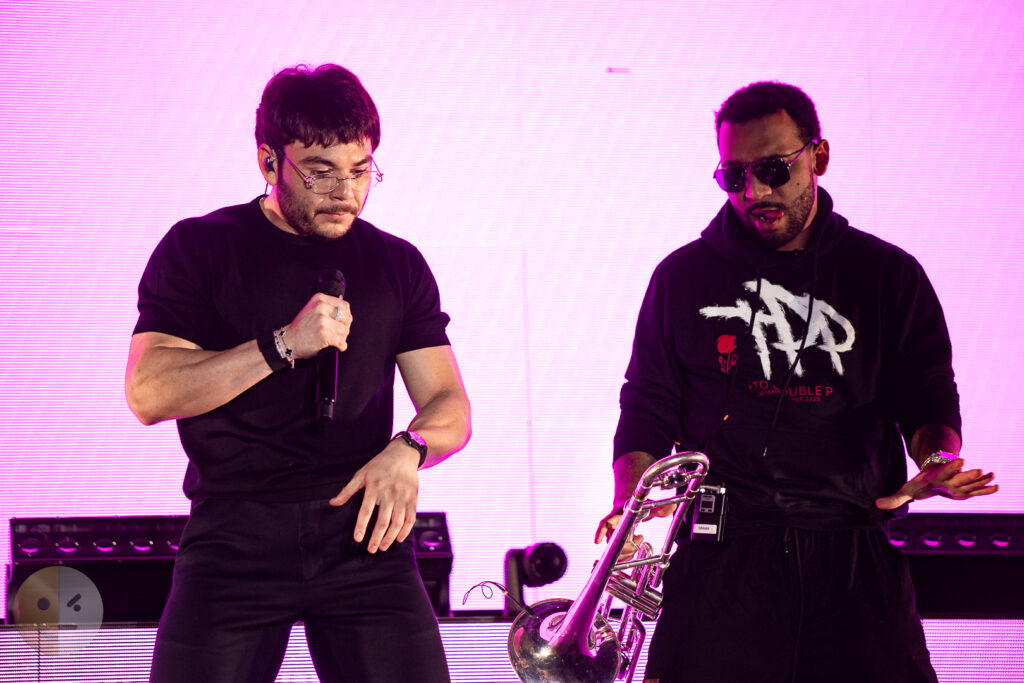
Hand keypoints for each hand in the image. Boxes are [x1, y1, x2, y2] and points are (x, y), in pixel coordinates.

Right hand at [281, 293, 351, 358]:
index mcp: (320, 299)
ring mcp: (323, 320)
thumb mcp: (313, 310)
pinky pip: (341, 341)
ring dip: (341, 338)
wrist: (288, 341)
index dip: (346, 317)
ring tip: (332, 340)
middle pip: (347, 318)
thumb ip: (329, 309)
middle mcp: (321, 307)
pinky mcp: (324, 333)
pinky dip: (340, 346)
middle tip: (336, 334)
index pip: (345, 306)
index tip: (341, 324)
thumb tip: (349, 317)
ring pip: (345, 331)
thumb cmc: (301, 328)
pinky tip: (333, 346)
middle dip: (344, 328)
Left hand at [329, 439, 419, 552]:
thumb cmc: (379, 465)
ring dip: (390, 537)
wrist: (403, 454)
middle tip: (371, 550)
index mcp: (374, 487)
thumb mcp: (361, 474)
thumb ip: (347, 490)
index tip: (358, 538)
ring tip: (382, 547)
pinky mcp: (413, 498)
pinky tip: (398, 538)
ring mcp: (403, 497)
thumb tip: (332, 503)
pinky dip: (406, 530)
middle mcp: (389, 493)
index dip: (361, 525)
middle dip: (377, 538)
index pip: (366, 510)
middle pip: (383, 521)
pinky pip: (411, 518)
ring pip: (397, 522)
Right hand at [594, 503, 675, 562]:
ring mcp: (614, 536)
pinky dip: (626, 557)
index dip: (600, 532)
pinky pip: (617, 555)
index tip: (597, 541)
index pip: (605, 523)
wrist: (629, 505)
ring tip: (639, 542)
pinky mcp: (617, 543)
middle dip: (627, 546)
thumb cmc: (636, 504)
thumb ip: (660, 506)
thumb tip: (672, 506)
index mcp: (616, 516)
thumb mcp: (648, 504)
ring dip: (627, 553)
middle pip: (613, 542)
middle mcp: (612, 527)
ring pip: (614, 551)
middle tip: (640, 539)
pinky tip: (634, 551)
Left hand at [875, 458, 997, 509]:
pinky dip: (985, 488)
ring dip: (980, 479)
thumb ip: (894, 498)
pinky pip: (977, 489)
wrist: (934, 473)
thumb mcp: (907, 490)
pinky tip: (997, 485)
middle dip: (968, 473)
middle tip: (978, 468)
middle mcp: (949, 479)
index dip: (952, 466)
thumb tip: (876, 505)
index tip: (960, 459)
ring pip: (971, 481)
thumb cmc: (920, 483)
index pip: (944, 471)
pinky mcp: (965, 489)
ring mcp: (959, 483)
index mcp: (936, 478)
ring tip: (991, 475)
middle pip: (960, 476)